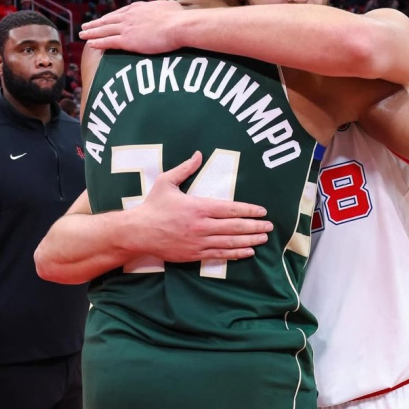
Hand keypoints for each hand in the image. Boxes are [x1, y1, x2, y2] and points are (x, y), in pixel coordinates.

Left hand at [79, 0, 182, 52]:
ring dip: (92, 33)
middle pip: (108, 20)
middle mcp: (129, 16)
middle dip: (95, 24)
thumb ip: (163, 3)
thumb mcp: (169, 5)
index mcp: (138, 7)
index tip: (102, 20)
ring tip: (82, 35)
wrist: (178, 26)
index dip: (109, 17)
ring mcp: (127, 28)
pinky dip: (98, 43)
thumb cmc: (178, 18)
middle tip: (85, 26)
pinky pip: (109, 42)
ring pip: (104, 30)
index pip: (120, 13)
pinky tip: (90, 44)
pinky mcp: (128, 40)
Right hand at [127, 152, 273, 262]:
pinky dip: (235, 254)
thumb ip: (185, 168)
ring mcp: (199, 242)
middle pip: (235, 227)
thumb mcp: (166, 182)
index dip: (249, 210)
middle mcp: (202, 225)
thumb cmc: (152, 206)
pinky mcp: (195, 254)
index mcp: (198, 206)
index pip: (230, 209)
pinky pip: (220, 255)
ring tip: (263, 239)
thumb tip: (198, 154)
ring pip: (230, 242)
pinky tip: (247, 252)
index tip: (262, 211)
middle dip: (255, 226)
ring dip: (249, 241)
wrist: (139, 232)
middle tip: (269, 226)